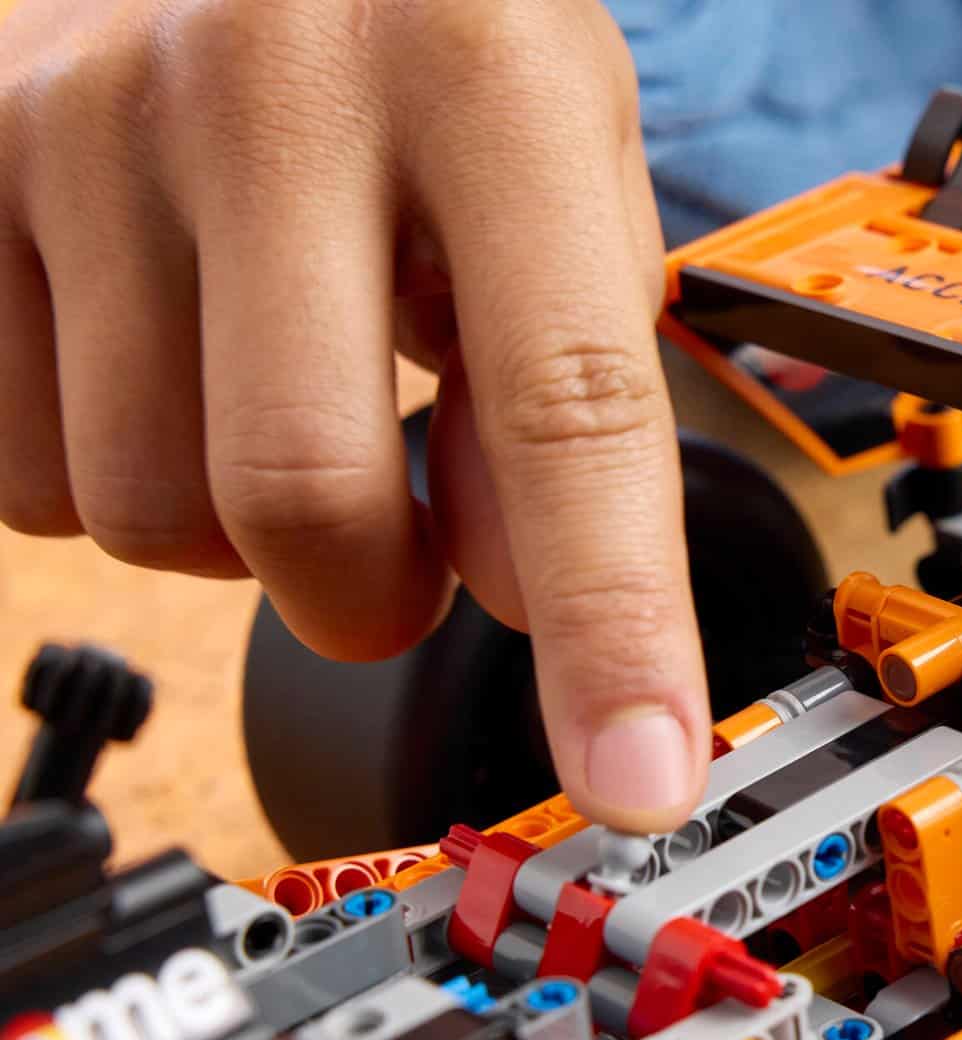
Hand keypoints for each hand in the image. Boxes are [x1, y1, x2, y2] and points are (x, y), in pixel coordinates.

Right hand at [0, 0, 706, 830]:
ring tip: (272, 402)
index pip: (567, 403)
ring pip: (140, 513)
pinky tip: (162, 356)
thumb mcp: (556, 178)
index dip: (609, 622)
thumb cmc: (424, 50)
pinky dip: (112, 473)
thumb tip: (526, 602)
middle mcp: (272, 80)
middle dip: (366, 598)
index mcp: (486, 76)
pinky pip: (22, 470)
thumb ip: (561, 377)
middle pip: (303, 497)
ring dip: (234, 537)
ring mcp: (81, 117)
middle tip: (399, 562)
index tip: (637, 781)